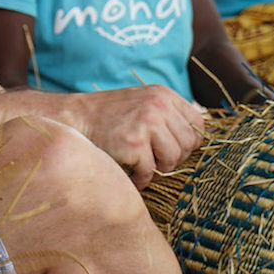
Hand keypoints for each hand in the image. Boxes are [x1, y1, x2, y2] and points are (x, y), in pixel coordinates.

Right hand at [60, 85, 204, 186]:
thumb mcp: (143, 101)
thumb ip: (167, 114)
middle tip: (155, 160)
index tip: (174, 148)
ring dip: (159, 168)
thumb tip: (196, 140)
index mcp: (164, 95)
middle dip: (173, 157)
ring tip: (143, 166)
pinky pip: (150, 171)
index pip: (197, 124)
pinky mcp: (134, 144)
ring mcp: (147, 124)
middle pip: (188, 144)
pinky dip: (141, 178)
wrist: (76, 118)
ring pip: (173, 159)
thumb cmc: (109, 115)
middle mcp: (159, 106)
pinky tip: (131, 173)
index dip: (189, 141)